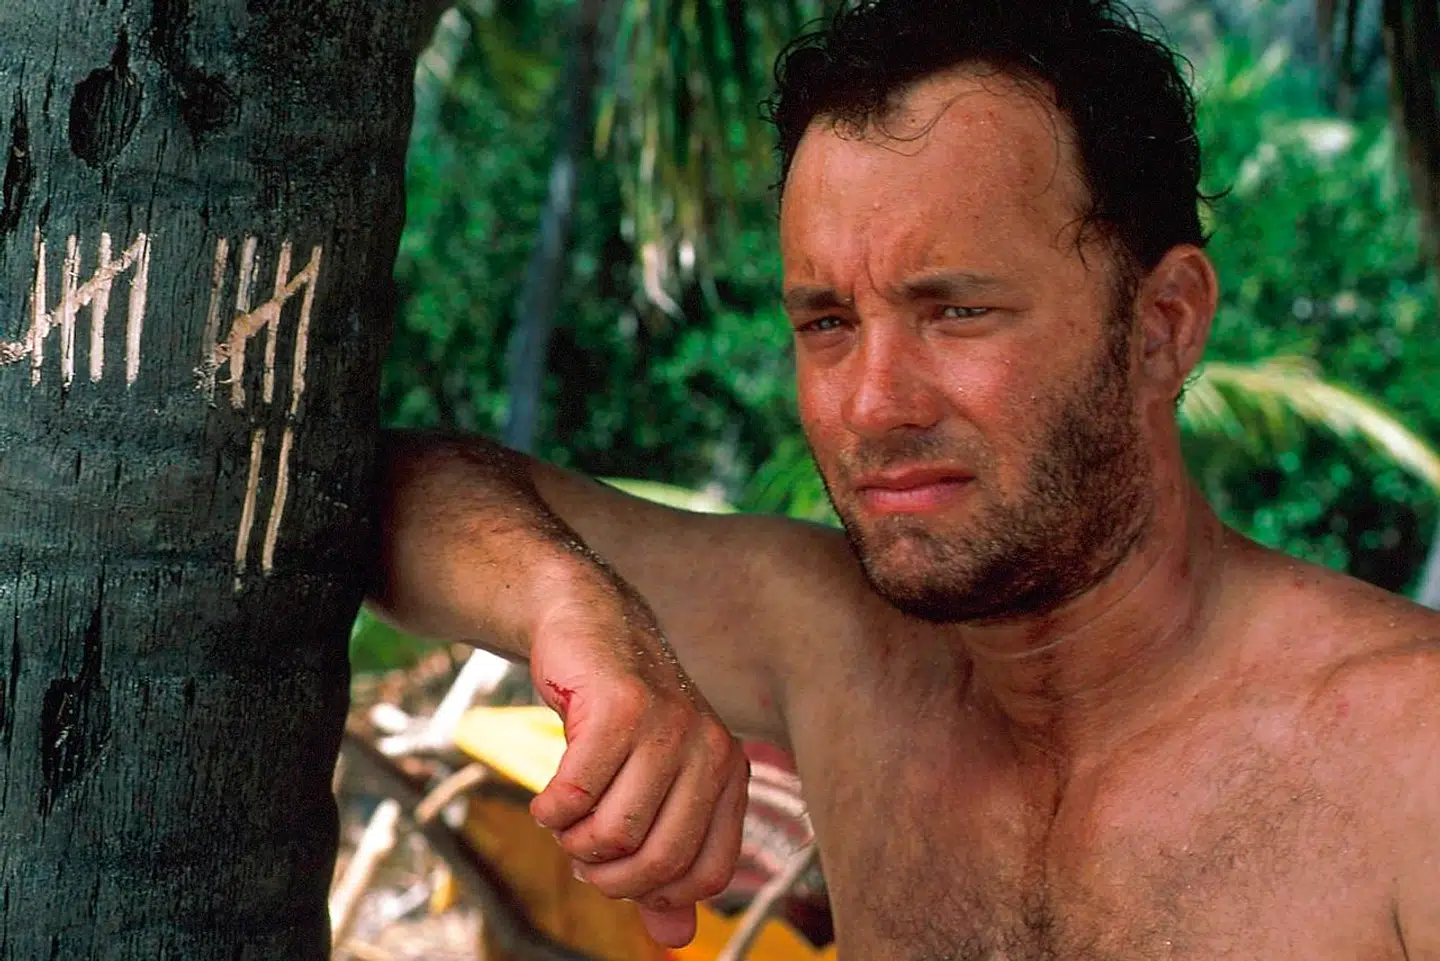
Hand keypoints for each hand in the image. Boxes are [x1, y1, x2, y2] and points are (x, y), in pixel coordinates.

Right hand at [526, 564, 750, 947]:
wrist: (591, 624)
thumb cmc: (622, 716)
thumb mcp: (651, 786)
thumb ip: (662, 860)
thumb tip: (676, 939)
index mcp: (729, 774)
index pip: (707, 874)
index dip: (654, 890)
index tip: (617, 873)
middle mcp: (710, 750)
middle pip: (659, 860)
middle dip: (606, 874)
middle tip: (581, 851)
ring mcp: (669, 726)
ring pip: (615, 831)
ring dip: (573, 839)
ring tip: (562, 817)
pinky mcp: (620, 708)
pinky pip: (577, 794)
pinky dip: (551, 810)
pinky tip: (547, 799)